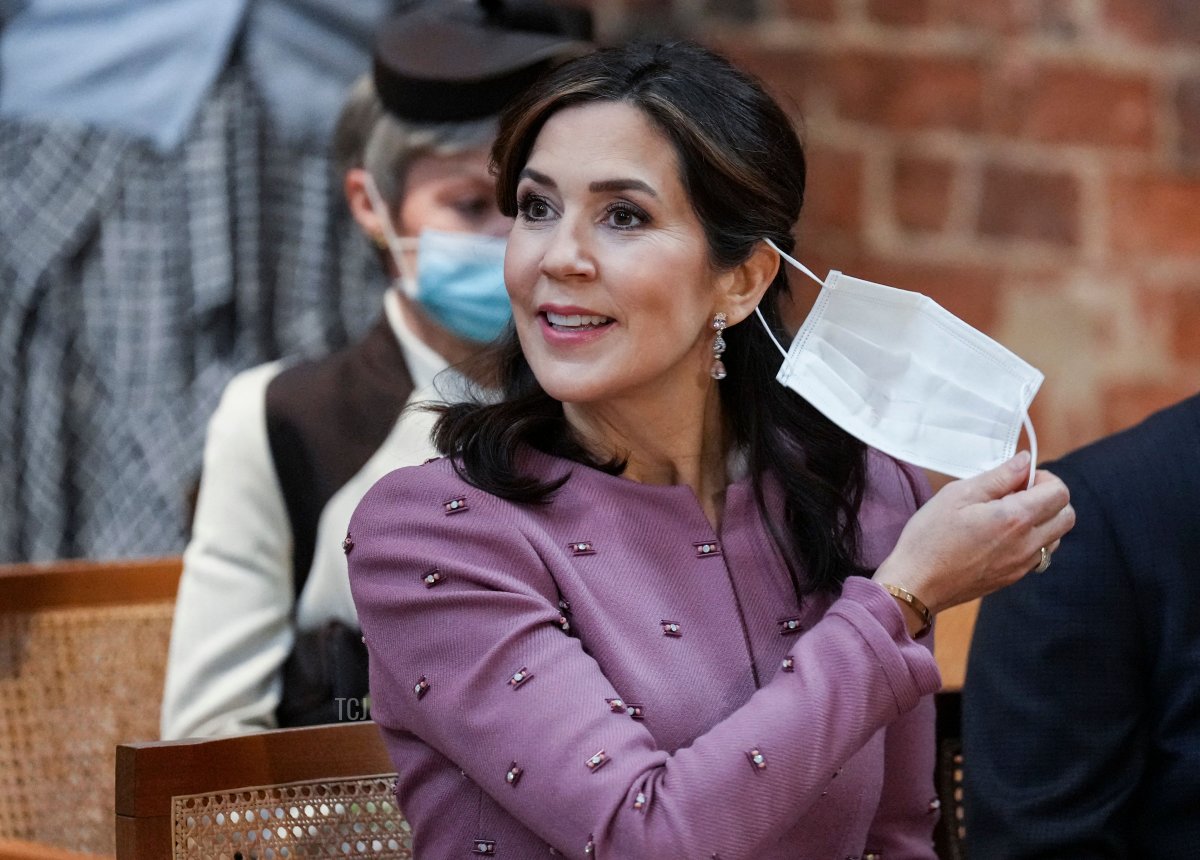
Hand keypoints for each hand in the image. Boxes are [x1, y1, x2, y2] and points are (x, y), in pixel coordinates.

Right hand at [873, 451, 1074, 615]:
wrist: (916, 583)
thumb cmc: (930, 536)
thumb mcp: (958, 494)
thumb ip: (998, 476)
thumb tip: (1025, 461)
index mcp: (1015, 518)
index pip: (1059, 492)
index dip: (1044, 478)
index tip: (1019, 479)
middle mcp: (1027, 543)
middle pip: (1067, 515)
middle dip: (1050, 498)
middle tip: (1017, 494)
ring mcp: (1022, 565)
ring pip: (1056, 537)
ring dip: (1042, 521)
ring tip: (1008, 516)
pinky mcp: (1013, 578)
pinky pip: (1039, 555)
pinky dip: (1031, 540)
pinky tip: (1000, 536)